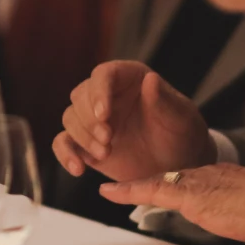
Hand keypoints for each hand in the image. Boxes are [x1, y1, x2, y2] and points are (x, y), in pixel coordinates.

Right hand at [54, 60, 213, 183]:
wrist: (177, 165)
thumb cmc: (181, 133)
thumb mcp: (180, 117)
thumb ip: (165, 100)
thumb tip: (150, 79)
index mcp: (128, 78)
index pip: (103, 75)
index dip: (99, 92)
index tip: (104, 114)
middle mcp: (106, 95)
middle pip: (80, 96)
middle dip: (89, 118)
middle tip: (107, 139)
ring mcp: (93, 120)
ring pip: (70, 118)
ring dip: (82, 137)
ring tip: (105, 153)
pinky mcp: (85, 143)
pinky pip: (63, 143)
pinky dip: (65, 154)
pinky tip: (77, 169)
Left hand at [98, 163, 244, 242]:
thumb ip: (242, 210)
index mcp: (220, 176)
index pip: (190, 179)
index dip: (173, 183)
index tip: (162, 186)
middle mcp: (204, 174)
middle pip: (169, 178)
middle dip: (147, 185)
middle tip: (124, 190)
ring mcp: (194, 183)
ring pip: (157, 182)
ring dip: (133, 188)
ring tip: (111, 192)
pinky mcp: (187, 195)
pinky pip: (150, 190)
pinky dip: (128, 190)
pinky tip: (110, 192)